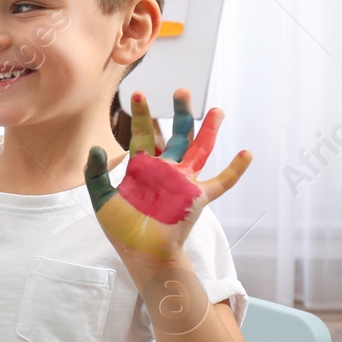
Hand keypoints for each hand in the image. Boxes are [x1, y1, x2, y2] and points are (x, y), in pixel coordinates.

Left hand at [86, 90, 249, 261]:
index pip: (145, 134)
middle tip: (182, 90)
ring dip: (208, 131)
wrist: (139, 252)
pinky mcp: (196, 198)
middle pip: (177, 135)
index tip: (139, 94)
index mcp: (143, 166)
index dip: (143, 115)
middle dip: (181, 113)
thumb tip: (96, 148)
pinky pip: (220, 183)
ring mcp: (183, 182)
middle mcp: (166, 169)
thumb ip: (95, 172)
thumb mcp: (100, 197)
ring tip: (217, 110)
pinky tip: (246, 153)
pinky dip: (234, 170)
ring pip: (200, 150)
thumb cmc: (121, 227)